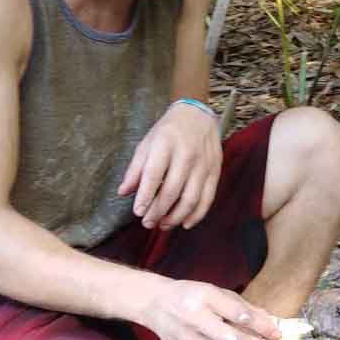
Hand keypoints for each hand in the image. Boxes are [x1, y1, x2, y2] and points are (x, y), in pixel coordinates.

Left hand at [119, 101, 220, 229]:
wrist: (198, 115)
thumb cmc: (168, 131)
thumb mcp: (147, 143)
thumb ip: (135, 169)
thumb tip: (123, 192)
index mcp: (165, 144)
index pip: (154, 174)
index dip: (145, 195)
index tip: (138, 212)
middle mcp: (186, 155)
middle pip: (172, 190)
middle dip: (158, 211)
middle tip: (147, 223)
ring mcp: (203, 164)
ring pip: (191, 198)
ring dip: (176, 216)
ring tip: (163, 225)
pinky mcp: (215, 171)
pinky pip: (207, 198)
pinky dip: (197, 215)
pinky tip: (185, 223)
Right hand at [138, 279, 281, 339]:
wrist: (155, 305)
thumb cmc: (191, 295)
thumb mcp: (216, 292)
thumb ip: (243, 306)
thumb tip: (270, 321)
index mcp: (203, 297)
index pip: (237, 314)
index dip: (260, 325)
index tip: (277, 332)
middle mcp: (194, 319)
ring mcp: (188, 339)